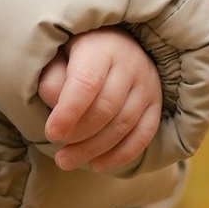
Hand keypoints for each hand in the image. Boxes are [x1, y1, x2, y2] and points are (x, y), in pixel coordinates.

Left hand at [37, 29, 161, 171]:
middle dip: (79, 135)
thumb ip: (52, 78)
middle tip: (58, 153)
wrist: (113, 43)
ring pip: (124, 125)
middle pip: (106, 108)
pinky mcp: (156, 104)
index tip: (52, 133)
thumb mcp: (57, 55)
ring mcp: (148, 85)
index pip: (87, 82)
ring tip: (66, 162)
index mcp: (101, 47)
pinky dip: (120, 155)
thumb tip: (56, 105)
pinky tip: (97, 164)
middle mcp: (130, 64)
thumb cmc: (76, 53)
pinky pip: (143, 135)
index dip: (69, 111)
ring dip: (94, 150)